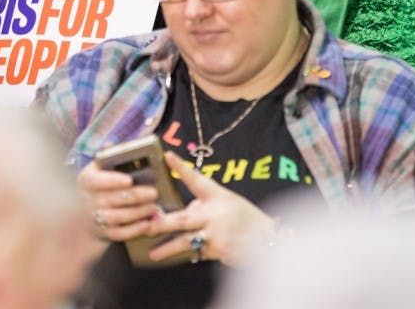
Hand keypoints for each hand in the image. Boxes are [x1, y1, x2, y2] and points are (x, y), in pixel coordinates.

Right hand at [78, 160, 159, 241]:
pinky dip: (133, 230)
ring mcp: (93, 218)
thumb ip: (107, 157)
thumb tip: (110, 144)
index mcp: (85, 180)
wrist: (84, 212)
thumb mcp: (98, 169)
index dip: (112, 181)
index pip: (95, 180)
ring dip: (136, 213)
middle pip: (110, 199)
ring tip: (153, 207)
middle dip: (134, 196)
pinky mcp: (102, 233)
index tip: (129, 180)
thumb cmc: (98, 185)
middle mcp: (86, 200)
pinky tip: (146, 224)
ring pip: (115, 217)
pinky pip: (118, 234)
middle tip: (153, 193)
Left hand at [145, 152, 276, 266]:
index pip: (196, 178)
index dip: (181, 166)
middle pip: (182, 219)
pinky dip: (187, 256)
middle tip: (146, 226)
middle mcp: (215, 214)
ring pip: (185, 242)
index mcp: (217, 196)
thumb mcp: (227, 202)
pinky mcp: (218, 252)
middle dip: (161, 224)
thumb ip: (204, 203)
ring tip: (153, 253)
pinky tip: (176, 259)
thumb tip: (184, 210)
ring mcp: (216, 234)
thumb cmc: (246, 219)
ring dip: (167, 248)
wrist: (268, 240)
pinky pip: (197, 254)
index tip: (167, 155)